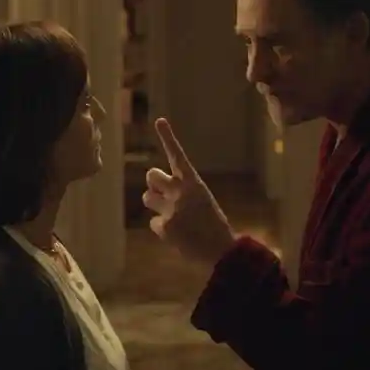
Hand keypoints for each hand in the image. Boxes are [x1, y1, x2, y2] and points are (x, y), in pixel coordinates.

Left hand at [142, 118, 236, 265]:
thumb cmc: (212, 224)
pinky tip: (177, 234)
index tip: (159, 120)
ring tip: (173, 216)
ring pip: (147, 197)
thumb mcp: (202, 200)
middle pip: (151, 176)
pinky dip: (162, 229)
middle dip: (154, 184)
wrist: (221, 249)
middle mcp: (181, 191)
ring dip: (156, 204)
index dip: (168, 137)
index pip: (178, 155)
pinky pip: (154, 223)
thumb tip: (161, 191)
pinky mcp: (164, 226)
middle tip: (163, 194)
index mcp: (194, 182)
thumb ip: (182, 192)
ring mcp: (171, 208)